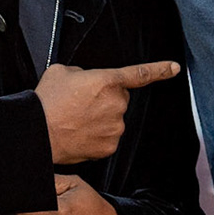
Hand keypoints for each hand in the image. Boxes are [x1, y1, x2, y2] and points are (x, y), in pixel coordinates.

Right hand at [35, 60, 180, 164]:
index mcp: (107, 81)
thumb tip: (86, 80)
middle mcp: (116, 104)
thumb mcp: (61, 71)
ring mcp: (115, 127)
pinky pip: (108, 137)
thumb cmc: (47, 101)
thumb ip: (82, 72)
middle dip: (105, 99)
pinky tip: (79, 133)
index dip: (160, 70)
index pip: (140, 74)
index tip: (175, 68)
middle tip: (80, 103)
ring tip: (76, 119)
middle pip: (119, 98)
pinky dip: (96, 135)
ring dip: (100, 118)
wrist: (38, 133)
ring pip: (114, 119)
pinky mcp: (109, 146)